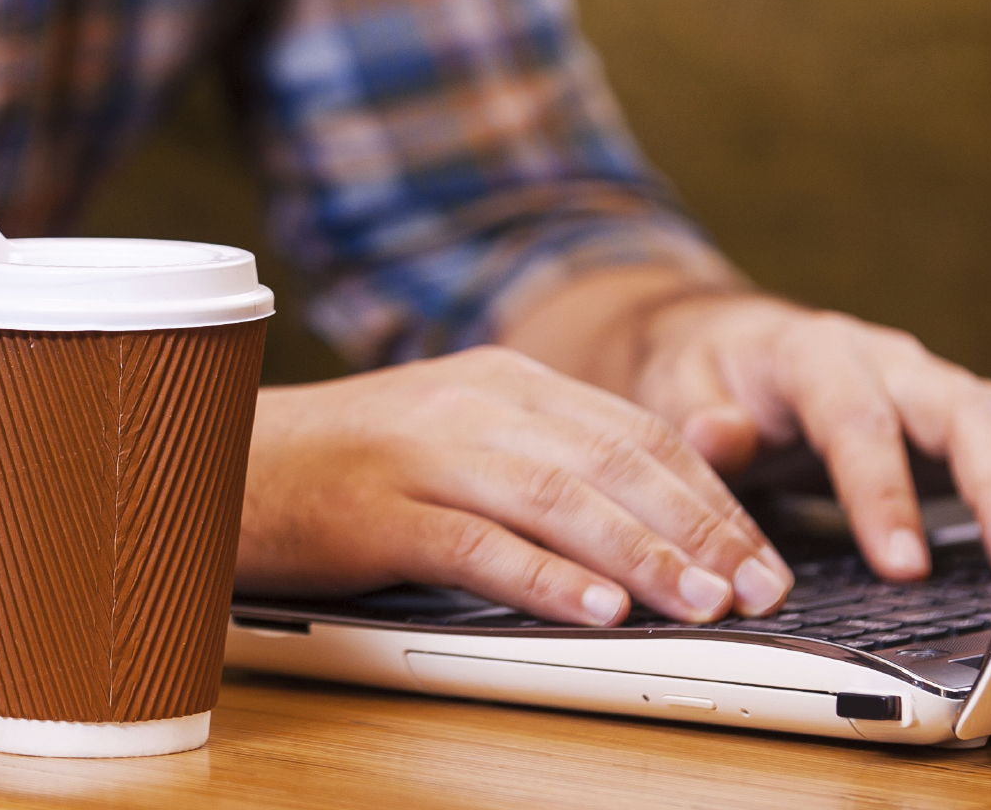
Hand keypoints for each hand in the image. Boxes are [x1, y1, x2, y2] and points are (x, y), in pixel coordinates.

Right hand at [236, 347, 794, 626]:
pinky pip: (475, 544)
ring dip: (642, 553)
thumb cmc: (350, 463)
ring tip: (705, 604)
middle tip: (762, 586)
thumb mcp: (457, 435)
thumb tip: (647, 516)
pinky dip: (543, 578)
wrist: (228, 458)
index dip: (708, 490)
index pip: (632, 430)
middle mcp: (475, 404)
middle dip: (698, 526)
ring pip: (557, 498)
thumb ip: (541, 456)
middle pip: (611, 459)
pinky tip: (596, 610)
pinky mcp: (379, 511)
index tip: (762, 549)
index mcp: (503, 381)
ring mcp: (426, 453)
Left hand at [629, 292, 990, 579]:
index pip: (855, 417)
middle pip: (958, 408)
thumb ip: (697, 414)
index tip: (902, 565)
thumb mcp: (676, 386)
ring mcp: (930, 386)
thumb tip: (720, 439)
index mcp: (814, 353)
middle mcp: (887, 362)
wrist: (728, 342)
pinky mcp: (958, 417)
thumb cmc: (706, 372)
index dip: (882, 490)